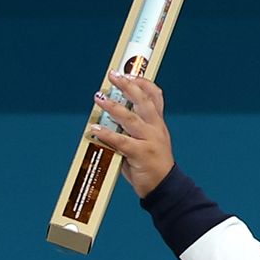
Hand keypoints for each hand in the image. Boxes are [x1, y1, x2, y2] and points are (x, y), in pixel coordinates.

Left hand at [85, 69, 174, 197]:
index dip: (143, 83)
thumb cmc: (150, 165)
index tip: (131, 73)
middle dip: (127, 85)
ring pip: (130, 118)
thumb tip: (107, 122)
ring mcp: (149, 140)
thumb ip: (129, 132)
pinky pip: (121, 141)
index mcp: (158, 124)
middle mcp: (156, 128)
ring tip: (99, 97)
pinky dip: (106, 134)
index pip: (155, 96)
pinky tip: (94, 128)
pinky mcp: (141, 154)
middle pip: (142, 101)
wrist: (164, 186)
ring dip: (112, 106)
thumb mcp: (144, 143)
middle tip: (113, 75)